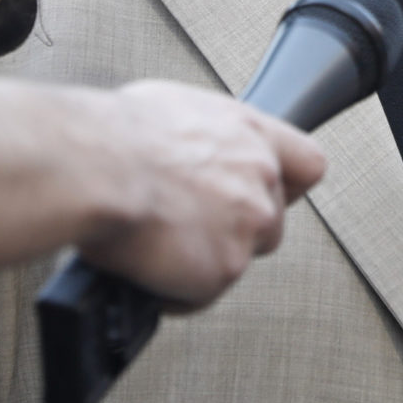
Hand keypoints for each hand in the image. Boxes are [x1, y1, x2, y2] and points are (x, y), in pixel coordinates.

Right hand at [69, 81, 328, 308]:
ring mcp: (247, 227)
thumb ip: (201, 138)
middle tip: (184, 227)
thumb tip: (186, 153)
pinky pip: (200, 293)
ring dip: (201, 261)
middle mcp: (260, 180)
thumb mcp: (171, 110)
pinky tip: (144, 269)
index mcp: (249, 134)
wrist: (95, 167)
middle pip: (270, 223)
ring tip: (153, 247)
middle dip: (232, 232)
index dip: (288, 185)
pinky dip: (173, 290)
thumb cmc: (116, 134)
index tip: (265, 195)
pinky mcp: (223, 270)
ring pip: (235, 260)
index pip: (306, 164)